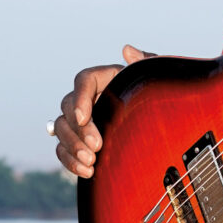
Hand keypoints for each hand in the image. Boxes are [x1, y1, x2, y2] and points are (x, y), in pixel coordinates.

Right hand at [53, 45, 151, 178]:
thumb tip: (127, 50)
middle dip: (79, 129)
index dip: (79, 98)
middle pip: (67, 107)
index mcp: (104, 79)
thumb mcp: (156, 79)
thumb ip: (146, 62)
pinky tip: (87, 171)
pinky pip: (63, 150)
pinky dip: (70, 162)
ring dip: (72, 146)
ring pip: (60, 129)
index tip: (84, 117)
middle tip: (97, 147)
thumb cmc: (158, 97)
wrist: (161, 128)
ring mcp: (81, 121)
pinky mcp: (79, 142)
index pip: (83, 80)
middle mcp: (88, 98)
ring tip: (91, 161)